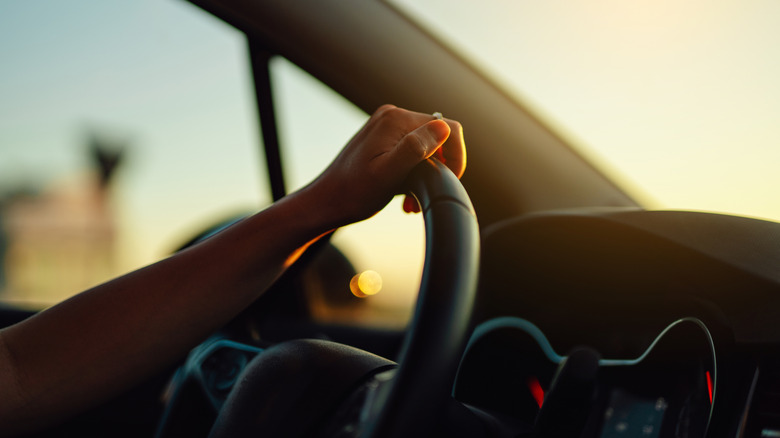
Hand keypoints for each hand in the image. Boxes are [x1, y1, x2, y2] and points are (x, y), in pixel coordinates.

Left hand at [306, 104, 465, 227]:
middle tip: (419, 198)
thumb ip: (415, 149)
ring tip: (409, 200)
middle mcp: (392, 116)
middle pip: (438, 138)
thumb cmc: (353, 194)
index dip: (456, 157)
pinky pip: (412, 150)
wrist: (325, 202)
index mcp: (396, 120)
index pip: (448, 129)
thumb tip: (443, 128)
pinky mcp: (383, 138)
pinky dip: (414, 172)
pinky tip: (403, 193)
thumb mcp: (387, 175)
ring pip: (427, 146)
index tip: (448, 182)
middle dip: (438, 169)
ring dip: (426, 174)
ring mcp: (387, 126)